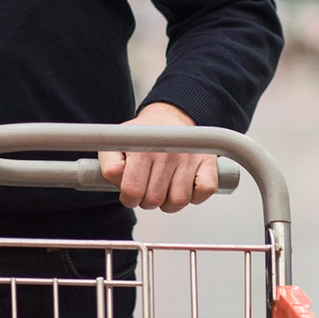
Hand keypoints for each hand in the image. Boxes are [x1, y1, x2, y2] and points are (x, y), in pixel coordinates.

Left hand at [97, 101, 219, 212]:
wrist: (170, 116)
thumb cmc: (145, 136)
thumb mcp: (119, 143)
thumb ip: (110, 165)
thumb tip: (118, 183)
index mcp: (142, 150)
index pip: (132, 191)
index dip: (129, 198)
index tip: (131, 191)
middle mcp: (167, 153)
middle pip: (154, 200)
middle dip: (148, 200)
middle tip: (148, 188)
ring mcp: (189, 158)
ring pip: (178, 201)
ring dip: (170, 202)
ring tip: (165, 188)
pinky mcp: (208, 162)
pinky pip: (205, 191)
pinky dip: (196, 196)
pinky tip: (185, 186)